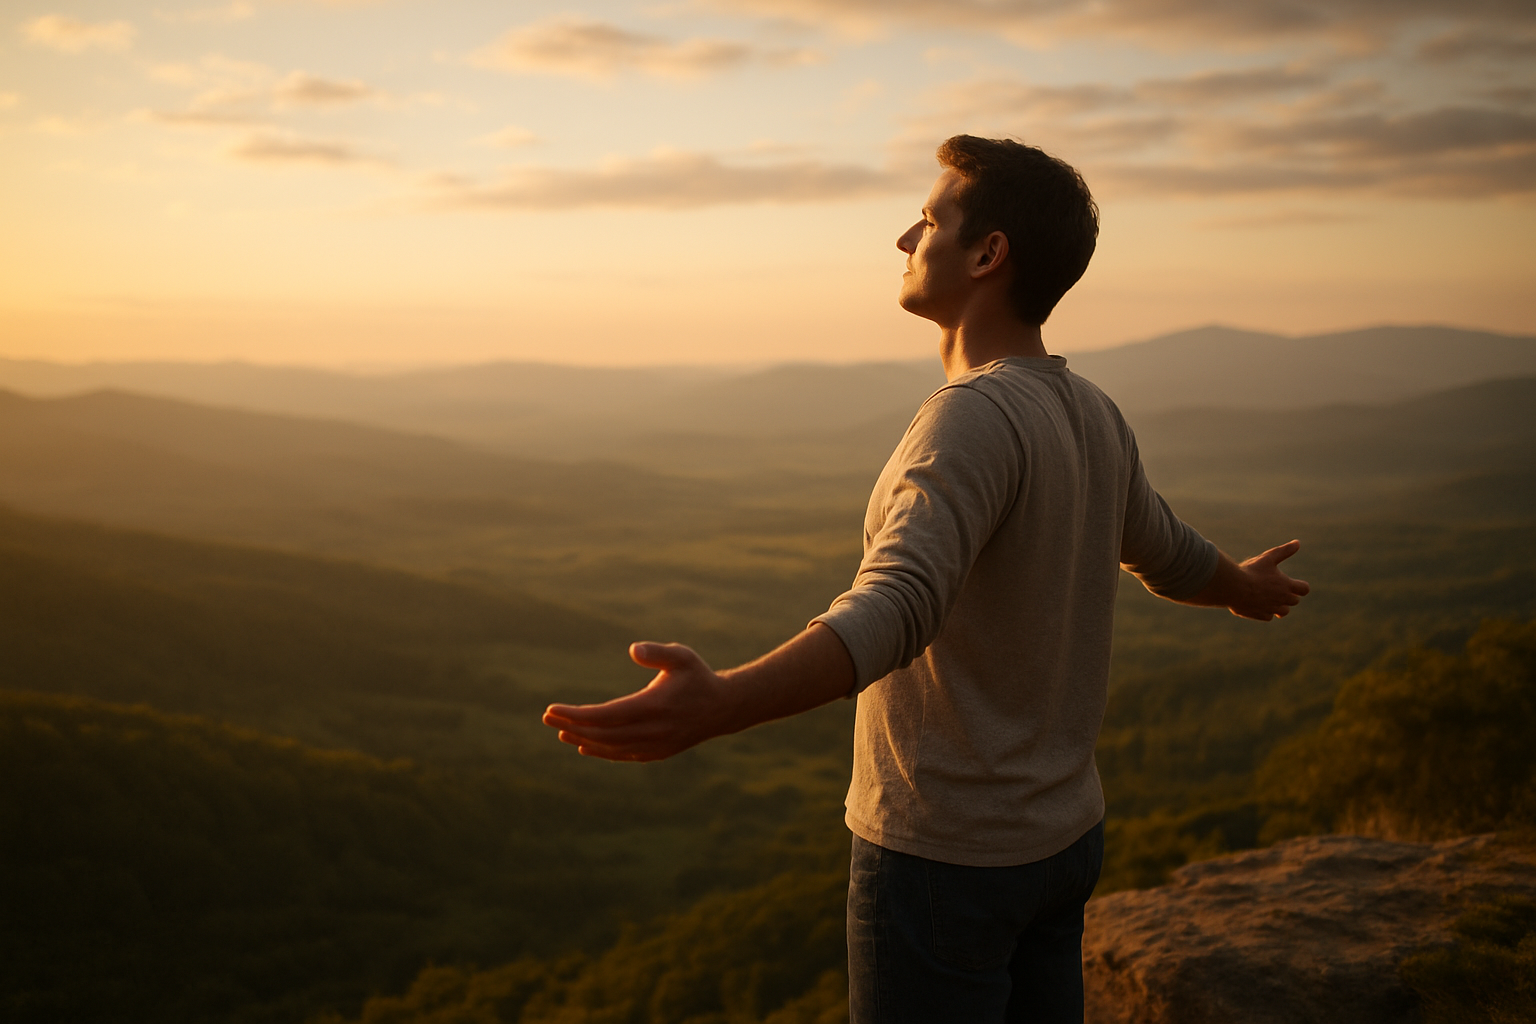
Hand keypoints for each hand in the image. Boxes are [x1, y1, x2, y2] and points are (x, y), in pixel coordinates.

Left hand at [542, 642, 734, 761]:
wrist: (724, 708)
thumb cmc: (698, 677)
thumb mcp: (682, 656)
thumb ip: (657, 652)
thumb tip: (632, 650)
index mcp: (654, 707)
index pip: (606, 715)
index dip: (576, 715)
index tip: (552, 710)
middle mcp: (653, 731)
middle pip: (603, 734)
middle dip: (572, 726)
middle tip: (547, 718)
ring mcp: (656, 745)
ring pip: (611, 748)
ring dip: (584, 739)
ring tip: (561, 732)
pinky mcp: (658, 753)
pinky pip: (624, 755)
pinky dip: (603, 751)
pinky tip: (585, 745)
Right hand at [1228, 539, 1310, 620]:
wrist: (1234, 587)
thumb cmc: (1251, 571)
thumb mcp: (1268, 558)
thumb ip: (1284, 551)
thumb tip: (1298, 543)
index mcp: (1286, 585)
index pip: (1304, 589)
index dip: (1301, 586)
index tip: (1294, 584)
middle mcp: (1282, 599)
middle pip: (1294, 601)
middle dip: (1288, 595)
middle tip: (1276, 588)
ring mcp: (1271, 608)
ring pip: (1283, 611)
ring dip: (1279, 606)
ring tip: (1269, 598)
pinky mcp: (1260, 615)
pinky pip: (1268, 616)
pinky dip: (1266, 611)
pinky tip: (1258, 604)